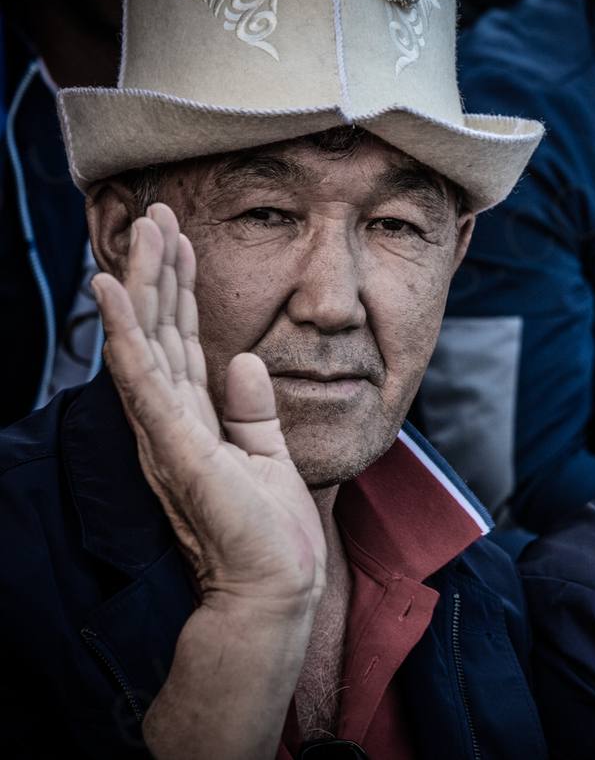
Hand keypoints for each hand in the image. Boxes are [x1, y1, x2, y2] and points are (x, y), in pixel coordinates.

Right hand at [93, 204, 324, 611]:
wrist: (274, 587)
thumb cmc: (268, 532)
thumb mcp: (267, 454)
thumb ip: (253, 409)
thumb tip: (248, 360)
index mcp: (194, 420)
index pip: (180, 340)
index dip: (179, 288)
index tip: (182, 237)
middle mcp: (170, 420)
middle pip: (158, 331)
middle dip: (157, 271)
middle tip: (157, 213)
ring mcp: (167, 432)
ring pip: (145, 342)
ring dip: (141, 284)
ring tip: (140, 231)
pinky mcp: (175, 447)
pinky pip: (143, 378)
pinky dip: (128, 332)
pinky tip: (114, 290)